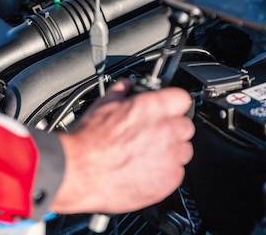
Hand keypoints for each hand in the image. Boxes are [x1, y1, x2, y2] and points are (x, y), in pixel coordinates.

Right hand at [51, 80, 194, 214]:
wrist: (80, 171)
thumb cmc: (89, 141)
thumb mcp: (103, 104)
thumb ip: (121, 91)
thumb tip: (126, 86)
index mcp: (153, 107)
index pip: (182, 99)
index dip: (172, 104)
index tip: (167, 108)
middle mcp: (166, 130)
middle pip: (185, 126)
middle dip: (172, 128)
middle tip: (154, 133)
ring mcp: (170, 157)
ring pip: (184, 150)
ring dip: (171, 150)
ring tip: (149, 154)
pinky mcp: (169, 180)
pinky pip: (177, 173)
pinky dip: (166, 172)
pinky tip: (146, 169)